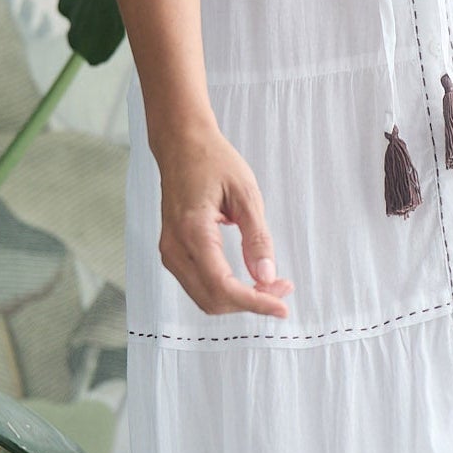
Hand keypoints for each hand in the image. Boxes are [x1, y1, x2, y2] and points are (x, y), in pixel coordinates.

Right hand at [157, 127, 293, 317]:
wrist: (181, 145)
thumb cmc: (212, 161)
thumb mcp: (246, 194)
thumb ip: (257, 238)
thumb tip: (267, 276)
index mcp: (192, 230)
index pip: (223, 286)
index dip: (255, 302)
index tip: (282, 308)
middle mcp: (175, 247)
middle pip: (213, 299)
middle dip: (251, 302)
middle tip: (282, 288)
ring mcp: (170, 252)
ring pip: (205, 298)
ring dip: (238, 299)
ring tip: (269, 284)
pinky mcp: (173, 252)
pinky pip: (198, 285)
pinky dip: (225, 290)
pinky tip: (247, 280)